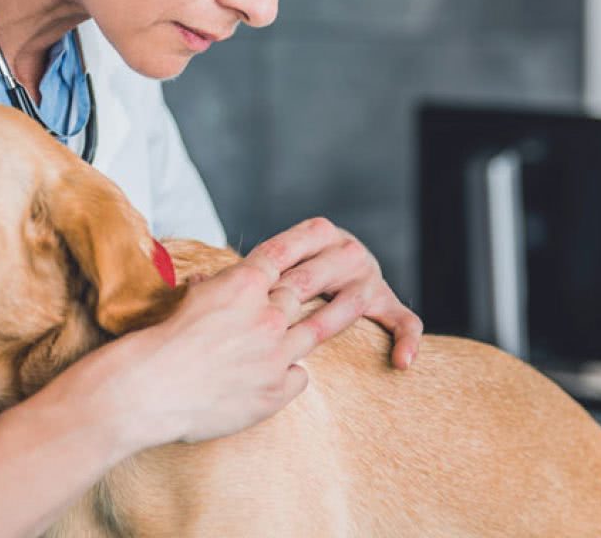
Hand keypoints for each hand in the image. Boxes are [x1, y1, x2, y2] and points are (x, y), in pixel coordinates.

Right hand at [55, 253, 321, 450]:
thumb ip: (211, 288)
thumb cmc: (159, 344)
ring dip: (301, 333)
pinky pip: (300, 376)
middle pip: (297, 297)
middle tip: (280, 309)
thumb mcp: (186, 300)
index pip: (283, 254)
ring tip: (293, 337)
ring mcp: (276, 354)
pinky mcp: (275, 391)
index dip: (305, 242)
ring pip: (312, 333)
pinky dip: (290, 375)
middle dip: (288, 302)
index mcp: (244, 285)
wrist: (148, 390)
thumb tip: (210, 279)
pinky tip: (273, 378)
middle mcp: (268, 316)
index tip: (325, 232)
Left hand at [252, 217, 423, 369]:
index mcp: (314, 237)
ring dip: (331, 318)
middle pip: (316, 275)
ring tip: (309, 343)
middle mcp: (346, 252)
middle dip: (290, 298)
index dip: (261, 278)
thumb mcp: (265, 268)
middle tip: (266, 326)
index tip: (238, 304)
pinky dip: (404, 339)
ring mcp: (369, 277)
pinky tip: (400, 362)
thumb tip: (195, 280)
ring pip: (354, 298)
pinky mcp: (386, 300)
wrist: (334, 264)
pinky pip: (402, 319)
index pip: (284, 252)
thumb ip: (235, 274)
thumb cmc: (289, 270)